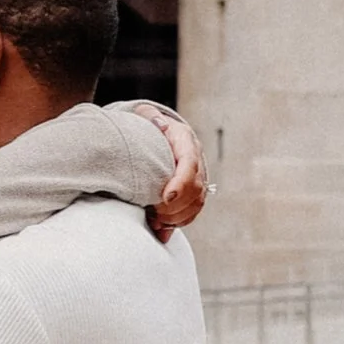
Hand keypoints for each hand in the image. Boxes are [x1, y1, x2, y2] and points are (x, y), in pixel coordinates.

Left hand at [123, 101, 207, 241]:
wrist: (157, 134)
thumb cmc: (148, 126)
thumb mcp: (146, 116)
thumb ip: (150, 116)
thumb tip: (160, 124)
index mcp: (185, 140)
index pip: (189, 163)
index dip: (181, 183)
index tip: (166, 198)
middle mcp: (195, 159)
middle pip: (196, 188)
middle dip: (176, 206)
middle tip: (155, 214)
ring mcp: (197, 176)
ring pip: (197, 202)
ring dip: (178, 217)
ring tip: (156, 222)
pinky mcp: (193, 191)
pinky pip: (193, 211)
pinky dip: (179, 222)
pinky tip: (163, 227)